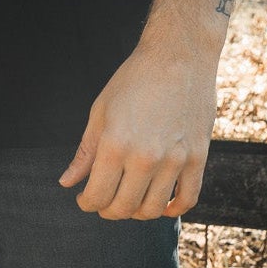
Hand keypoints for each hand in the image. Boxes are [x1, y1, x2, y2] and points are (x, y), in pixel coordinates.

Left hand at [59, 31, 219, 219]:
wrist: (180, 55)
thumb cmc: (135, 79)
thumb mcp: (101, 111)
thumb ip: (85, 152)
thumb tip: (67, 182)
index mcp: (116, 145)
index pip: (97, 196)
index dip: (87, 203)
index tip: (85, 198)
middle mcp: (145, 157)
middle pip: (123, 208)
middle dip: (108, 210)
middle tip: (105, 201)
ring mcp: (175, 159)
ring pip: (153, 209)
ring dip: (137, 212)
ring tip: (130, 200)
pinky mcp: (198, 157)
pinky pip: (187, 198)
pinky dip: (173, 209)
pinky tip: (162, 205)